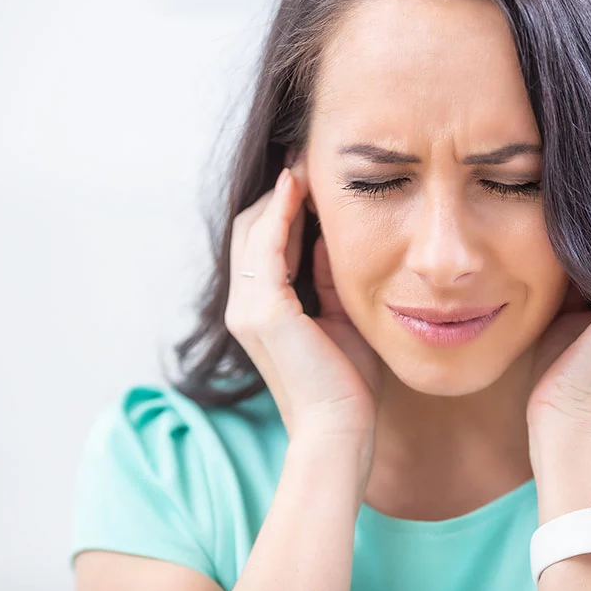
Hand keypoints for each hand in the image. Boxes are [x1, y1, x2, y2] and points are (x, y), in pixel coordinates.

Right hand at [225, 159, 383, 444]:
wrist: (340, 431)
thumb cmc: (346, 383)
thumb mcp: (339, 316)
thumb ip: (327, 277)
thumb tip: (327, 236)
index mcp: (261, 312)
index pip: (262, 244)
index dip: (283, 207)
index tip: (311, 177)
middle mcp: (244, 307)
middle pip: (250, 229)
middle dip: (278, 193)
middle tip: (307, 158)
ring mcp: (248, 309)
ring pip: (254, 231)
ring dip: (279, 194)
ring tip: (306, 163)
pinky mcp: (264, 312)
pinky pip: (266, 247)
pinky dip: (281, 212)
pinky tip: (300, 187)